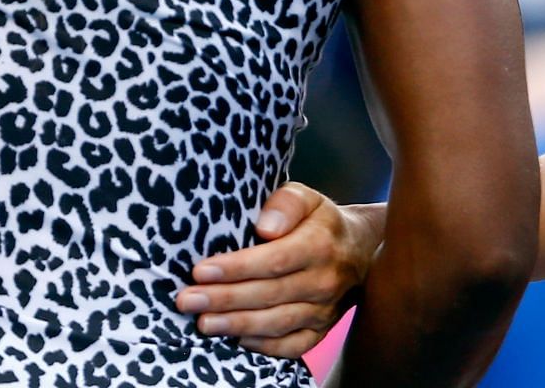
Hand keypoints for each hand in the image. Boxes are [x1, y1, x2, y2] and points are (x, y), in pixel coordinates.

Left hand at [176, 183, 385, 358]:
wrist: (358, 250)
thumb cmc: (319, 221)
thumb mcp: (307, 198)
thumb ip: (286, 204)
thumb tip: (265, 228)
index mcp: (319, 244)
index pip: (274, 260)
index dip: (236, 268)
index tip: (201, 271)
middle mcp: (324, 281)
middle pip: (269, 294)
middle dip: (224, 299)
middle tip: (187, 300)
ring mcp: (324, 310)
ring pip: (277, 323)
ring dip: (237, 325)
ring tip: (203, 323)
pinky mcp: (321, 331)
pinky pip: (291, 345)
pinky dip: (264, 346)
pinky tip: (236, 340)